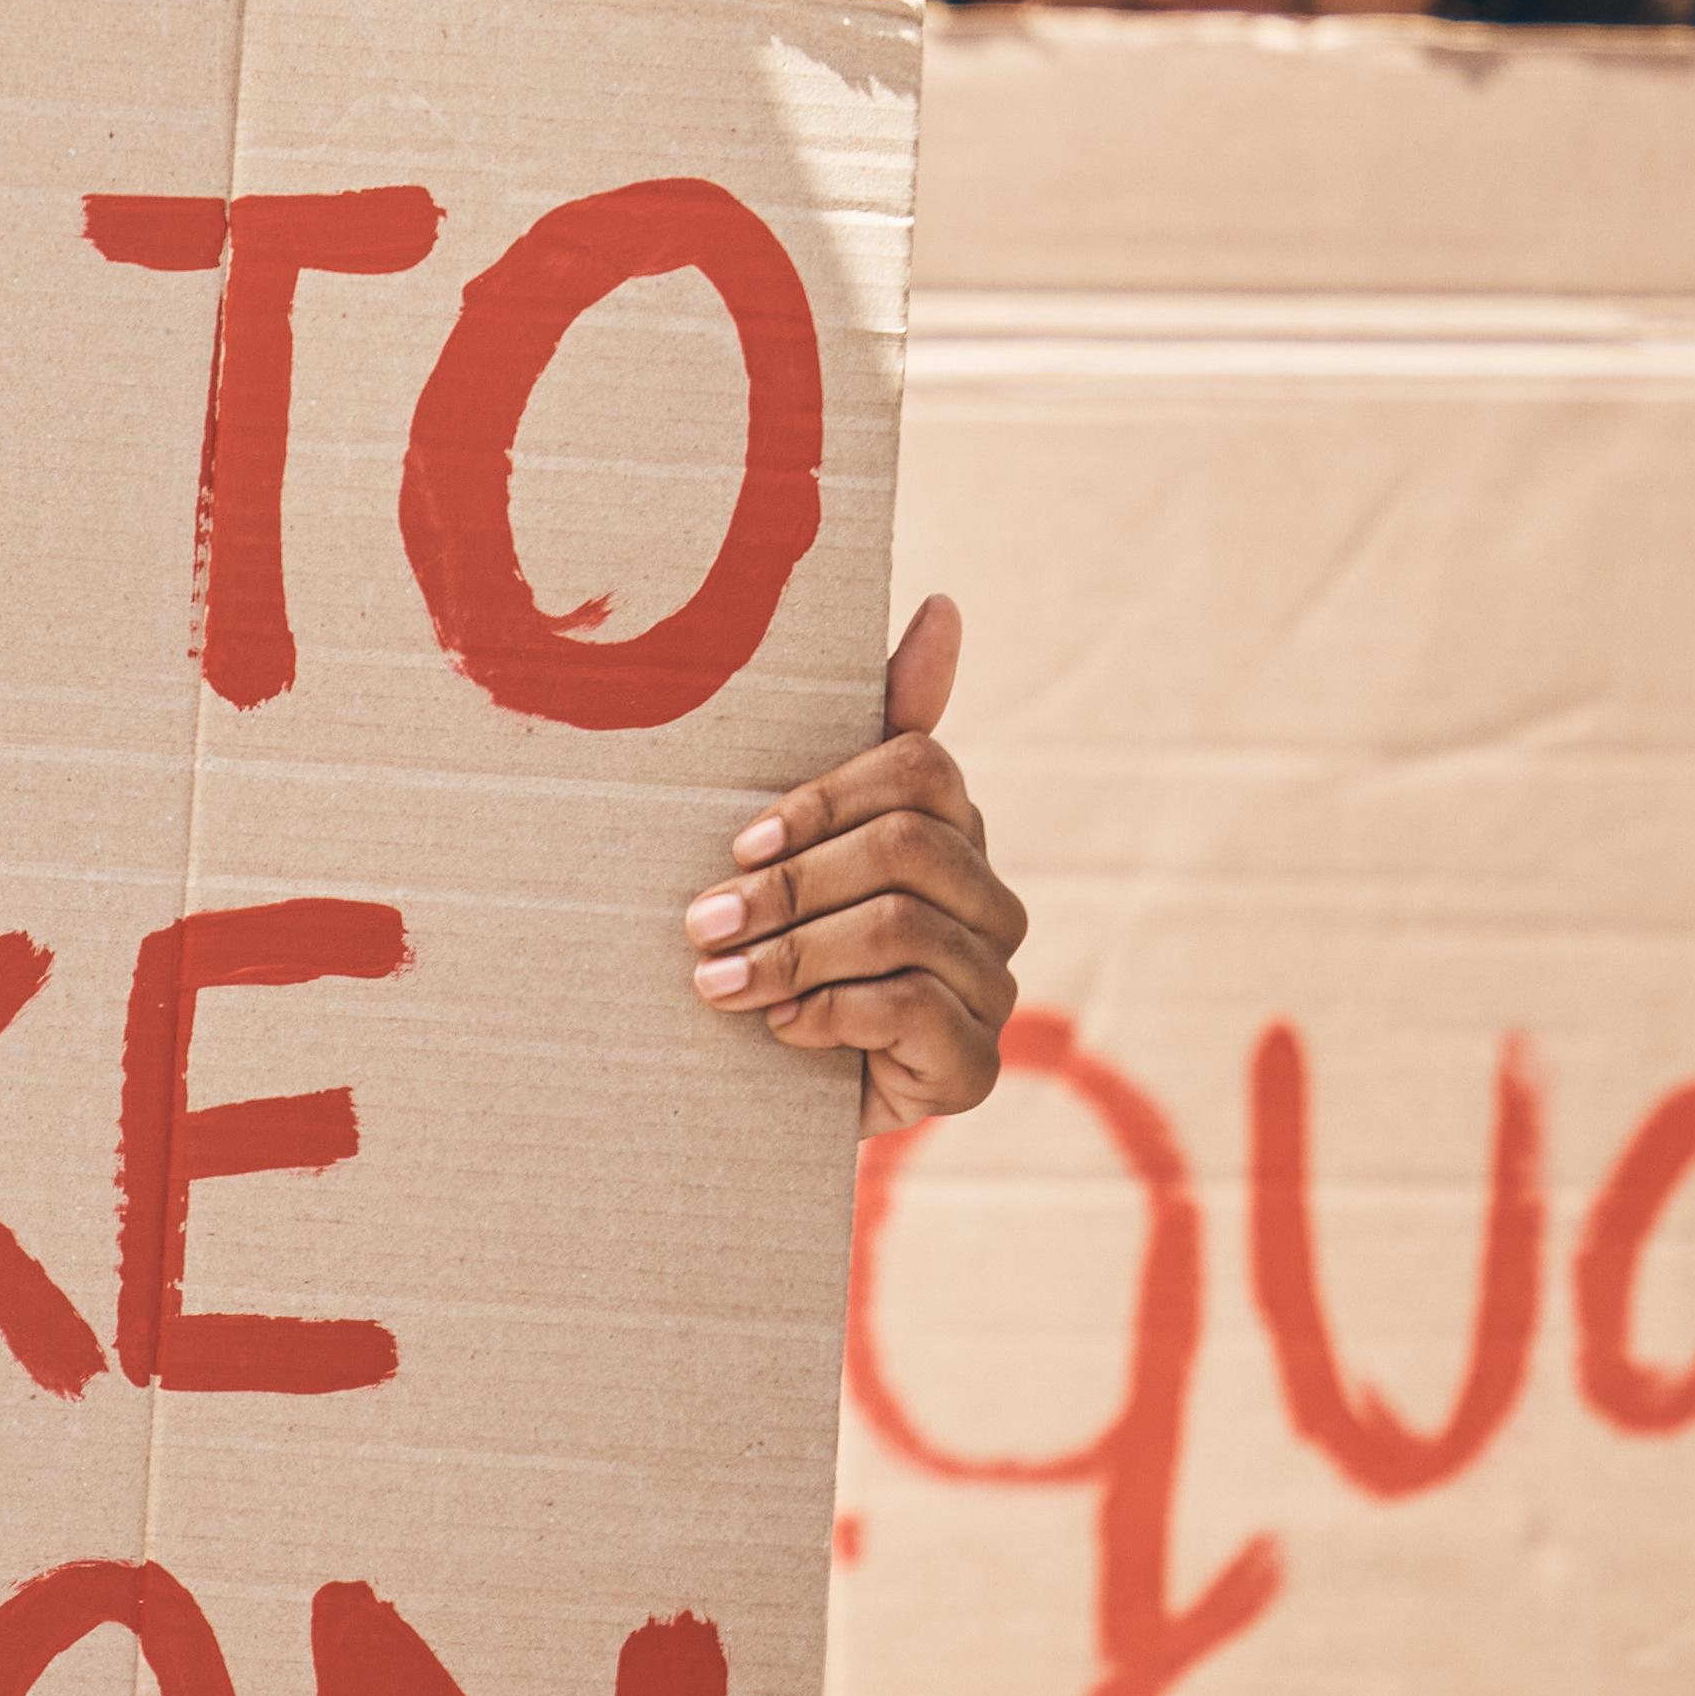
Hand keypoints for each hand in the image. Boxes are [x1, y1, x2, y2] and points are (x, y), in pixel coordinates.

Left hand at [689, 592, 1015, 1122]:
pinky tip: (782, 1028)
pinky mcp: (976, 1064)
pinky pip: (916, 1008)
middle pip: (907, 847)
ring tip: (715, 982)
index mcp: (953, 828)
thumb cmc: (779, 940)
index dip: (824, 800)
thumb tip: (946, 606)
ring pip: (902, 927)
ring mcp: (992, 983)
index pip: (919, 768)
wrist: (766, 1089)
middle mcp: (989, 900)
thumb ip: (872, 724)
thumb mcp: (796, 838)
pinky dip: (831, 1013)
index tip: (739, 840)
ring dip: (790, 955)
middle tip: (702, 922)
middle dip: (789, 885)